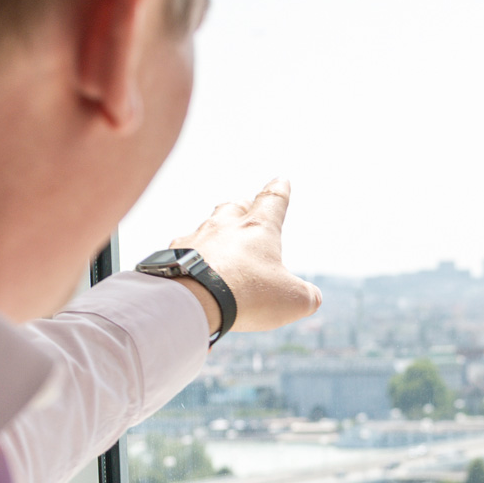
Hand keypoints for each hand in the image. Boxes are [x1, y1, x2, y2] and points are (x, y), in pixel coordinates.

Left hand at [172, 179, 320, 335]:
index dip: (279, 191)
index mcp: (258, 229)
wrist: (194, 302)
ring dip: (214, 233)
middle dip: (243, 206)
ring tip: (218, 244)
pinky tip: (191, 269)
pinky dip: (191, 258)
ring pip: (206, 226)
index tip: (281, 181)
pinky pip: (183, 251)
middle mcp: (225, 227)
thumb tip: (310, 297)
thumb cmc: (248, 295)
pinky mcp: (173, 257)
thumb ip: (307, 296)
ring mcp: (196, 239)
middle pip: (234, 206)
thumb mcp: (292, 300)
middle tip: (245, 207)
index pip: (273, 201)